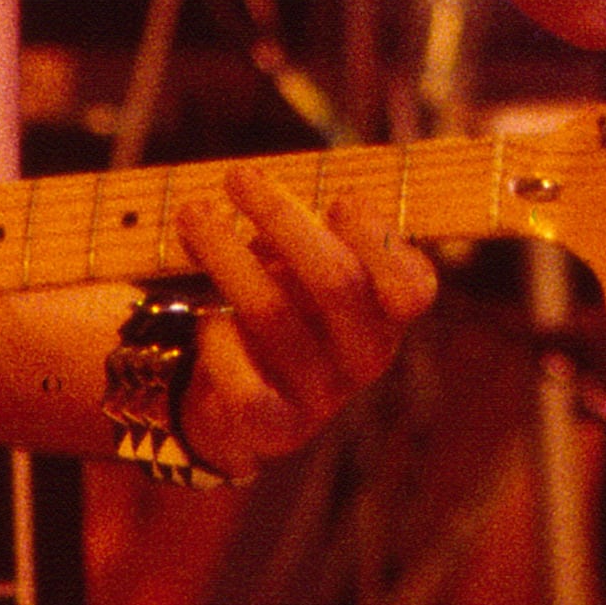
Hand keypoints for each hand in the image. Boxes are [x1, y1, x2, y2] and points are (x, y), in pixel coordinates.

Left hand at [169, 164, 441, 475]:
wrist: (241, 399)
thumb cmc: (283, 304)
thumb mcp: (302, 262)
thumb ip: (298, 232)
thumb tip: (256, 191)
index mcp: (387, 314)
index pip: (413, 288)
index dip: (382, 244)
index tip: (340, 201)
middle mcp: (367, 357)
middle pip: (337, 282)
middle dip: (282, 219)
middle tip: (236, 176)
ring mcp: (325, 397)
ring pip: (273, 316)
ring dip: (225, 256)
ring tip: (192, 216)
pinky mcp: (277, 429)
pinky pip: (246, 385)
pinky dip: (219, 341)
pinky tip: (207, 318)